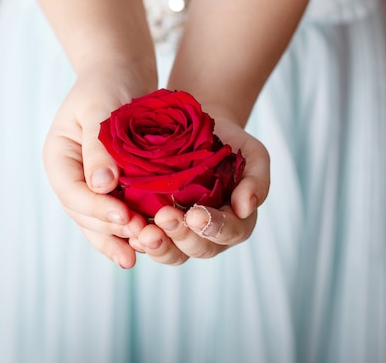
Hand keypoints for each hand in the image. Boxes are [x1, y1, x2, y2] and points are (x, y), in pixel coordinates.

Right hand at [42, 70, 153, 268]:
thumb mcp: (100, 107)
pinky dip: (130, 232)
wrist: (121, 74)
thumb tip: (101, 185)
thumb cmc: (108, 84)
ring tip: (147, 250)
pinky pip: (116, 217)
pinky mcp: (113, 189)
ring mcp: (91, 186)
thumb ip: (99, 147)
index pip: (72, 194)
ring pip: (100, 224)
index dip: (97, 210)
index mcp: (59, 159)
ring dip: (122, 240)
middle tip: (144, 239)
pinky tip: (148, 245)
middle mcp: (71, 178)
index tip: (126, 218)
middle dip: (113, 230)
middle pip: (85, 215)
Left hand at [131, 118, 269, 264]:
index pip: (230, 232)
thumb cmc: (230, 144)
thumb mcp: (252, 154)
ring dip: (158, 246)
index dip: (214, 227)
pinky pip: (150, 244)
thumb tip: (246, 207)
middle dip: (181, 235)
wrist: (197, 133)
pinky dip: (138, 240)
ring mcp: (183, 236)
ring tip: (142, 233)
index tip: (196, 214)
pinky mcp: (157, 229)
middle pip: (199, 248)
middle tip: (164, 218)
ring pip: (173, 254)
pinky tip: (128, 231)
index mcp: (237, 221)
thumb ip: (257, 179)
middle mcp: (210, 236)